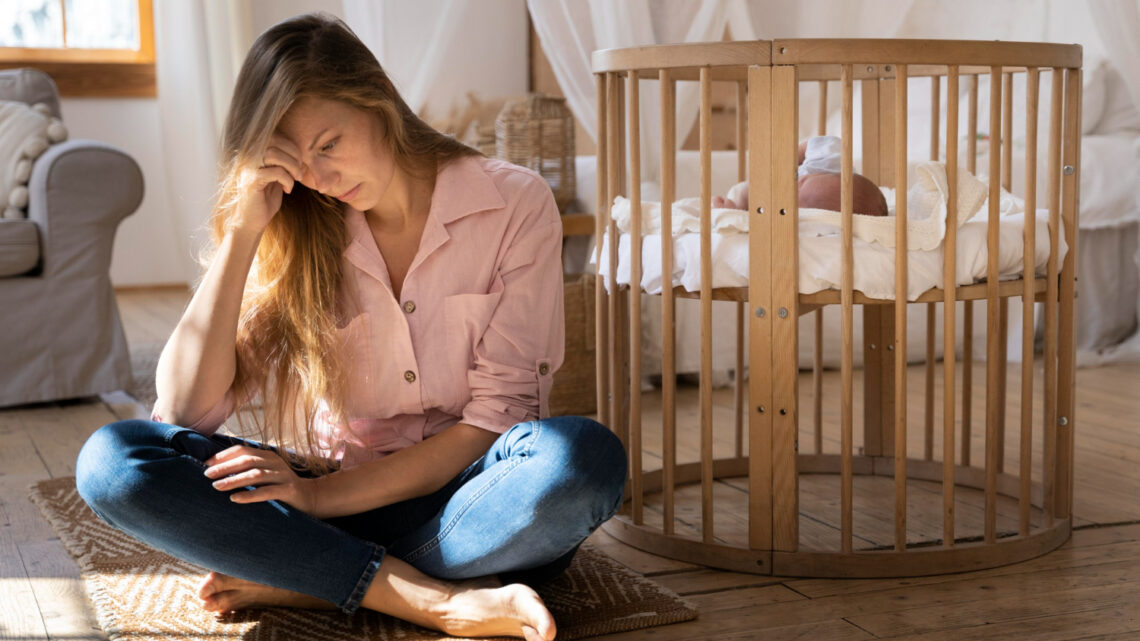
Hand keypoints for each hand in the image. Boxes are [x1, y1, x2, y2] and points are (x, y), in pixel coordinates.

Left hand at [204, 444, 320, 515]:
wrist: (310, 498)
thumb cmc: (280, 488)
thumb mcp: (265, 475)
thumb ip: (248, 470)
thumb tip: (217, 472)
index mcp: (268, 456)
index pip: (242, 451)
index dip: (223, 456)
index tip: (205, 465)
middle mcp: (276, 463)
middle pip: (247, 460)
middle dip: (225, 467)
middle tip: (206, 475)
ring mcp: (283, 476)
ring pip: (256, 475)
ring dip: (234, 480)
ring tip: (217, 487)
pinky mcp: (289, 490)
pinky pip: (267, 492)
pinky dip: (250, 495)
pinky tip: (235, 499)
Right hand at [231, 134, 304, 233]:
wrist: (253, 221)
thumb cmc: (266, 199)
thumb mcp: (278, 176)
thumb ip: (284, 162)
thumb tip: (301, 151)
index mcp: (255, 154)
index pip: (274, 136)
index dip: (292, 146)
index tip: (300, 162)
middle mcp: (248, 157)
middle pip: (274, 141)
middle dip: (294, 155)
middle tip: (300, 172)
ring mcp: (248, 168)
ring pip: (273, 154)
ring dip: (291, 166)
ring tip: (296, 178)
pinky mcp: (251, 181)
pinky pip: (274, 172)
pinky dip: (286, 179)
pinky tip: (287, 189)